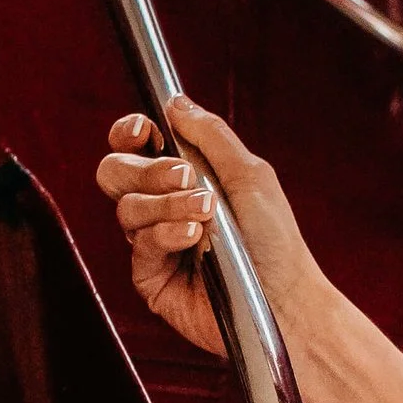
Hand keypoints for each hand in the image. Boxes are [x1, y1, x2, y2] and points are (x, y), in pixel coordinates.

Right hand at [94, 97, 325, 356]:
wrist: (287, 300)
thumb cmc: (276, 242)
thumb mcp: (250, 175)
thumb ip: (211, 135)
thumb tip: (175, 102)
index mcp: (182, 178)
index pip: (134, 146)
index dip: (129, 133)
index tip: (144, 130)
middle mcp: (163, 207)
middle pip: (115, 171)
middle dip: (148, 169)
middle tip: (185, 177)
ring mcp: (154, 243)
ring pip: (127, 207)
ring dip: (168, 204)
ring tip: (206, 214)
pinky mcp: (151, 278)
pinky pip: (139, 245)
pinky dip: (166, 235)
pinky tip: (194, 239)